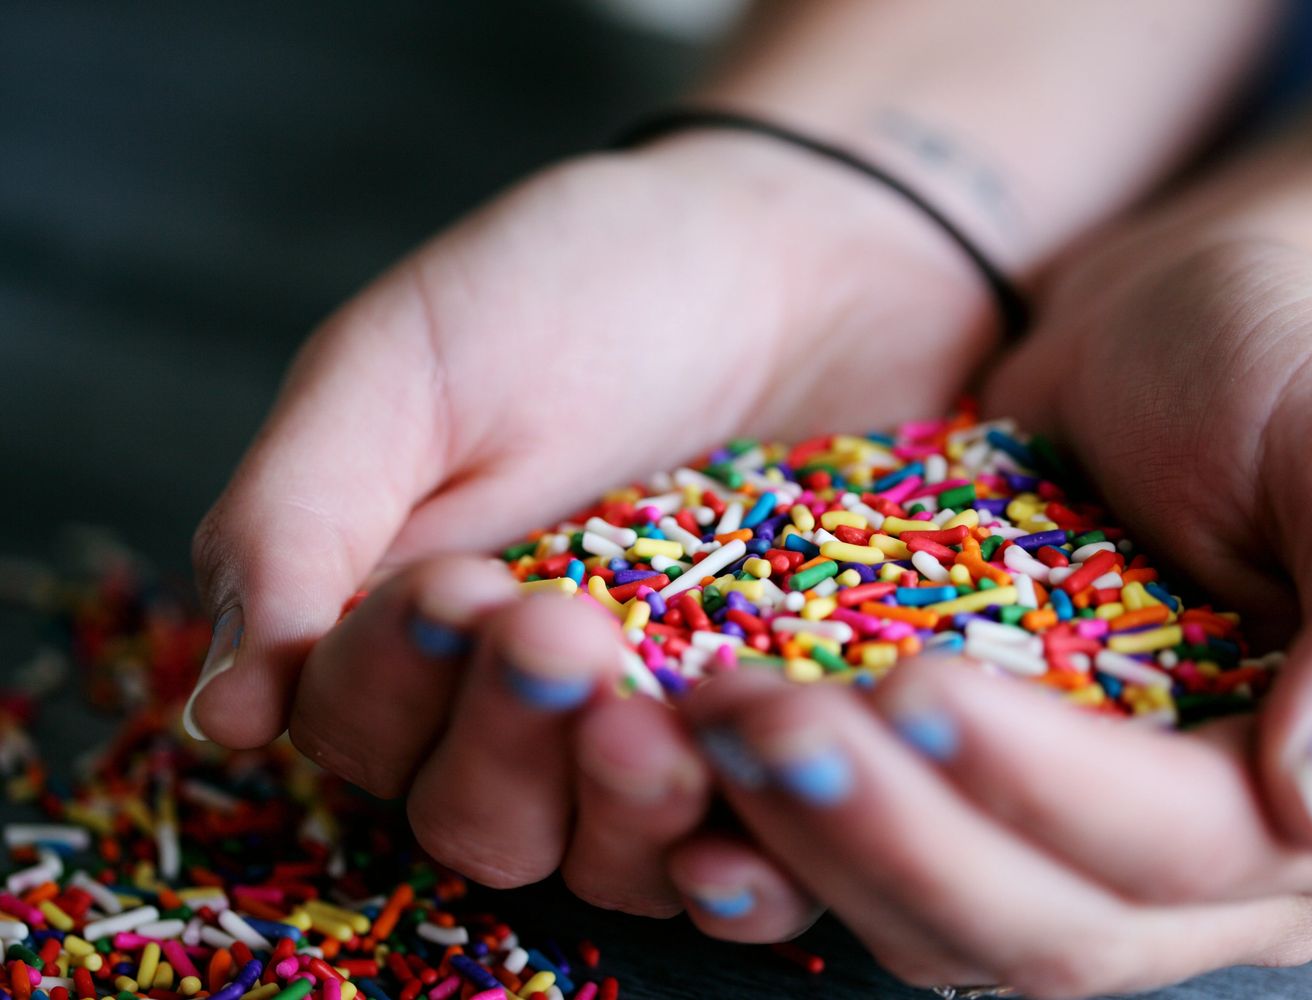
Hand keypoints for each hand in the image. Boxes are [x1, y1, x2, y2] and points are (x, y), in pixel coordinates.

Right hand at [183, 133, 997, 912]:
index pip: (356, 723)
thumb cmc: (578, 286)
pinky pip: (746, 831)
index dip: (390, 683)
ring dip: (616, 810)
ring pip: (600, 853)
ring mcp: (649, 724)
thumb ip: (295, 524)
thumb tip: (219, 713)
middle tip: (564, 631)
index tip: (456, 589)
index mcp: (402, 621)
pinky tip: (759, 799)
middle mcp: (517, 700)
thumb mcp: (406, 369)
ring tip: (664, 726)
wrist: (784, 252)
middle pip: (475, 815)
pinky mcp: (763, 732)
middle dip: (504, 740)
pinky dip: (741, 845)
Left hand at [663, 231, 1311, 995]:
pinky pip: (875, 867)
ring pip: (940, 925)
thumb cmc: (1277, 367)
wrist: (1157, 331)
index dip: (1043, 789)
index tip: (912, 683)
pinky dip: (788, 836)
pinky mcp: (971, 804)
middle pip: (1042, 926)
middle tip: (760, 723)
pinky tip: (701, 770)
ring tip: (711, 726)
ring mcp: (1073, 848)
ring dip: (815, 842)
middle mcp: (1206, 870)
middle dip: (893, 834)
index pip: (1178, 852)